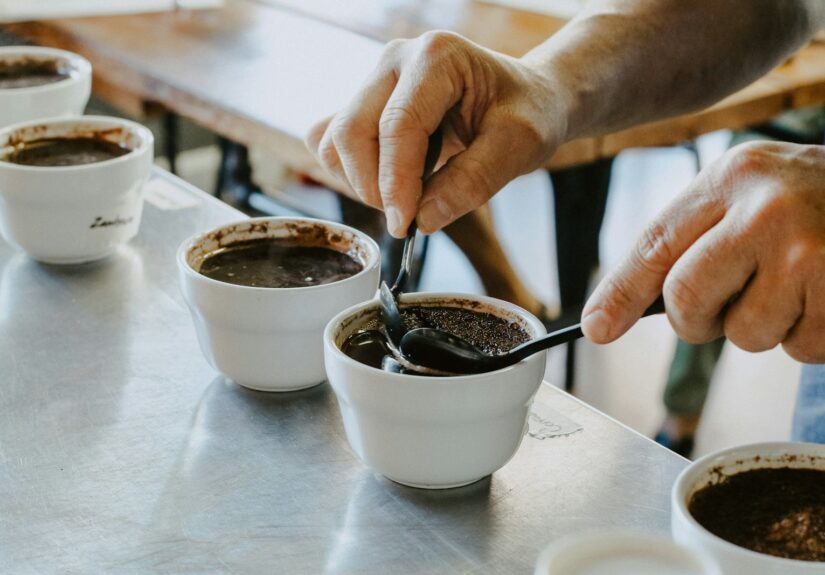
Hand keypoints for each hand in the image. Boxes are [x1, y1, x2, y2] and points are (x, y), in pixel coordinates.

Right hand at [305, 31, 566, 236]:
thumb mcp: (520, 147)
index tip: (405, 225)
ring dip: (361, 182)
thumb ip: (473, 181)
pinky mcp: (365, 103)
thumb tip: (422, 219)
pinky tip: (389, 182)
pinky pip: (330, 142)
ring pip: (334, 140)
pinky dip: (351, 173)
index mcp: (437, 57)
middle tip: (409, 217)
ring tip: (406, 196)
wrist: (528, 99)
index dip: (395, 183)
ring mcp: (376, 80)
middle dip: (374, 187)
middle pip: (351, 132)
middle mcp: (397, 59)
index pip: (397, 126)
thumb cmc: (528, 113)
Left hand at [582, 140, 824, 362]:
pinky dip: (811, 337)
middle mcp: (766, 208)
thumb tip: (614, 314)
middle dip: (699, 319)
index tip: (596, 329)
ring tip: (797, 287)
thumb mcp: (750, 198)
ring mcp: (810, 250)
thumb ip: (692, 242)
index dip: (618, 293)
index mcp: (732, 177)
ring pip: (744, 334)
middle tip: (727, 306)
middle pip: (686, 299)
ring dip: (765, 327)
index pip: (655, 245)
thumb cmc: (816, 204)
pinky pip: (801, 349)